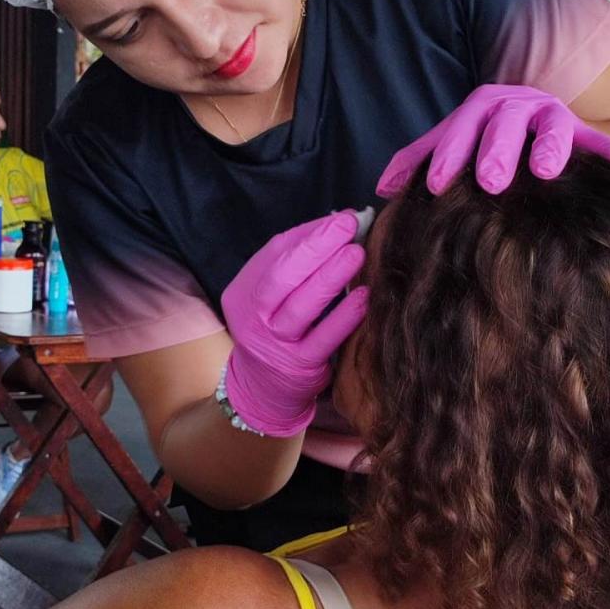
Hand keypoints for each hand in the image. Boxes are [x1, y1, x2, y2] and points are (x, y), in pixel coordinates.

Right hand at [221, 212, 369, 436]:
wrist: (263, 389)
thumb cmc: (276, 330)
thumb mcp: (272, 297)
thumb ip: (298, 264)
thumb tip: (340, 223)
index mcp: (244, 291)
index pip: (275, 253)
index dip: (309, 233)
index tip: (341, 218)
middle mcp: (253, 317)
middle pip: (282, 277)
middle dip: (317, 247)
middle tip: (349, 225)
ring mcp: (274, 344)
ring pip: (301, 307)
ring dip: (331, 277)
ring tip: (357, 253)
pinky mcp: (299, 367)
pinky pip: (323, 339)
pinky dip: (344, 317)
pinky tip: (365, 298)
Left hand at [377, 84, 609, 196]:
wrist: (539, 128)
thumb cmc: (485, 143)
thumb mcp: (454, 145)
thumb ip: (419, 160)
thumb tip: (382, 188)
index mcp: (480, 108)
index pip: (458, 128)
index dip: (446, 155)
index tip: (436, 186)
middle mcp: (516, 104)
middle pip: (504, 122)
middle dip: (495, 151)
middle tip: (490, 182)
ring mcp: (551, 114)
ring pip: (551, 123)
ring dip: (549, 145)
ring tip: (547, 171)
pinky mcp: (583, 130)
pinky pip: (599, 139)